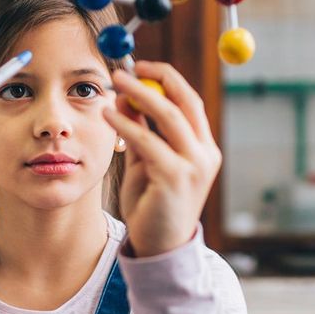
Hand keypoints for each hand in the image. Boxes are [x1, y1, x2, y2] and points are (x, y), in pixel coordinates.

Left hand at [102, 62, 221, 257]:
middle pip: (183, 102)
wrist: (159, 248)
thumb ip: (139, 130)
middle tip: (125, 67)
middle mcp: (205, 154)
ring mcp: (195, 166)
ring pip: (167, 116)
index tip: (140, 65)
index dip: (166, 78)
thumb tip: (124, 96)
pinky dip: (127, 124)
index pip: (189, 102)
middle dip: (154, 79)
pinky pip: (148, 141)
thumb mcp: (145, 161)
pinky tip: (109, 115)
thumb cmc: (152, 204)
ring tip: (114, 82)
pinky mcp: (176, 178)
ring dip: (138, 94)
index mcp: (203, 148)